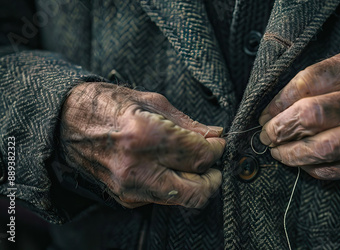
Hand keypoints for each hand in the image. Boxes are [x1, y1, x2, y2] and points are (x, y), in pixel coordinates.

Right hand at [60, 82, 224, 207]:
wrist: (67, 122)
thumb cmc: (109, 105)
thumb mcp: (152, 101)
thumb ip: (188, 124)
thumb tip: (215, 135)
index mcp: (146, 136)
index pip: (199, 156)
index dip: (216, 151)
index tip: (218, 144)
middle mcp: (137, 167)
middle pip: (196, 191)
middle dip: (213, 179)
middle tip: (213, 164)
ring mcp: (130, 187)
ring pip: (181, 199)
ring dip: (195, 184)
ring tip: (193, 165)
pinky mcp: (125, 198)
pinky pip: (162, 198)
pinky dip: (173, 185)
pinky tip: (168, 168)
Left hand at [259, 48, 339, 179]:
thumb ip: (308, 83)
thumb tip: (269, 113)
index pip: (308, 82)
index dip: (278, 102)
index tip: (264, 115)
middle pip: (314, 115)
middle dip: (281, 129)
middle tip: (267, 135)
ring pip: (324, 148)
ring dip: (292, 153)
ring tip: (278, 151)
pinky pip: (335, 169)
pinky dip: (310, 168)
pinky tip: (300, 161)